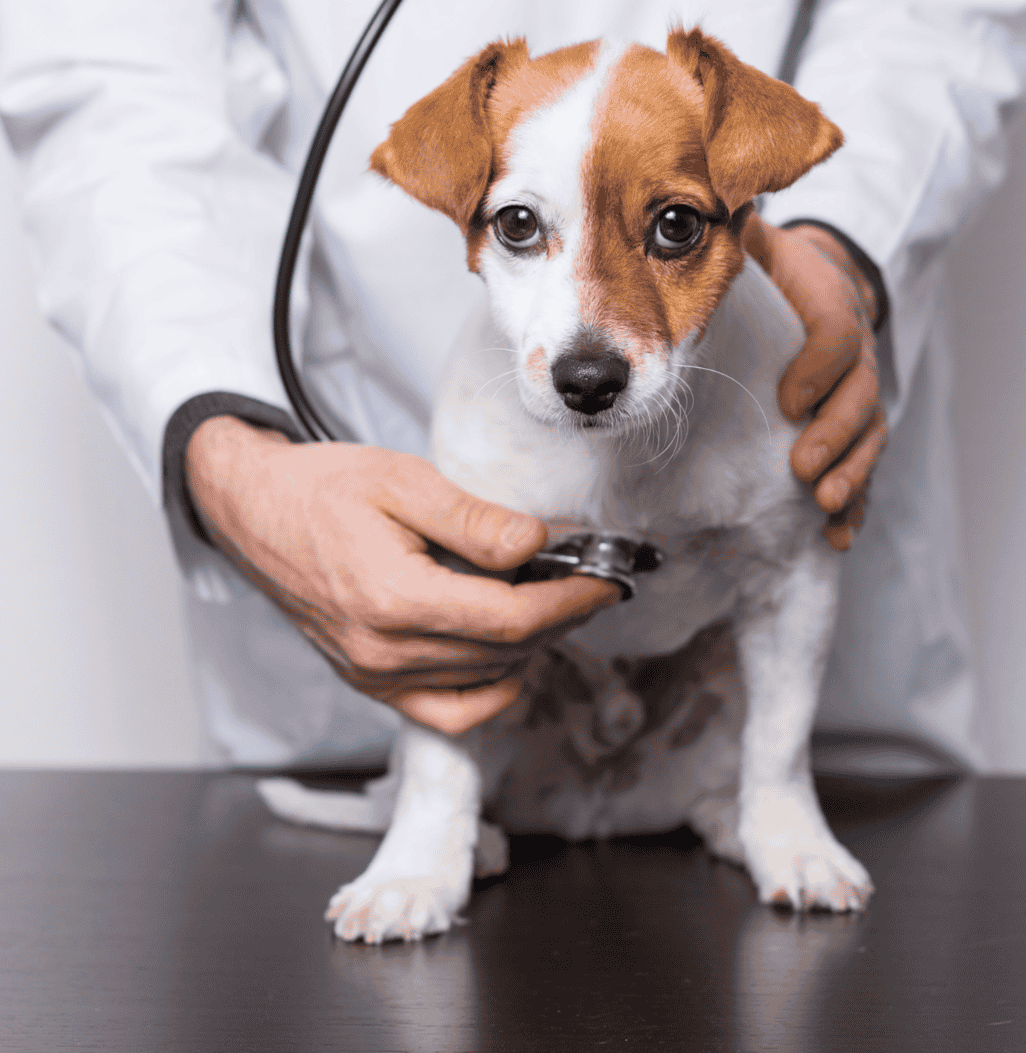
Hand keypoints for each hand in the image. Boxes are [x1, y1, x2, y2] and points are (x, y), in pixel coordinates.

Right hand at [185, 418, 617, 734]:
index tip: (605, 581)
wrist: (254, 512)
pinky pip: (445, 710)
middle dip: (560, 618)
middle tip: (588, 580)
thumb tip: (535, 544)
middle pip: (505, 653)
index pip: (511, 620)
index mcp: (394, 599)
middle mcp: (383, 653)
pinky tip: (505, 651)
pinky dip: (487, 688)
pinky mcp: (369, 683)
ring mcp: (374, 676)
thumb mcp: (401, 480)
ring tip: (548, 600)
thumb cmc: (320, 489)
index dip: (570, 602)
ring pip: (483, 682)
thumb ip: (472, 520)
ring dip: (529, 647)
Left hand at [741, 214, 887, 549]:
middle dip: (836, 435)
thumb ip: (740, 231)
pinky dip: (857, 503)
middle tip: (804, 466)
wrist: (825, 281)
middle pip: (861, 397)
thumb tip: (710, 207)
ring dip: (852, 474)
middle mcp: (856, 356)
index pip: (838, 337)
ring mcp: (860, 396)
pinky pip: (863, 467)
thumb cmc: (782, 270)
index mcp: (834, 308)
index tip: (788, 399)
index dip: (819, 369)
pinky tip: (839, 535)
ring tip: (826, 504)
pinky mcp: (855, 428)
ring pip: (869, 438)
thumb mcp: (766, 244)